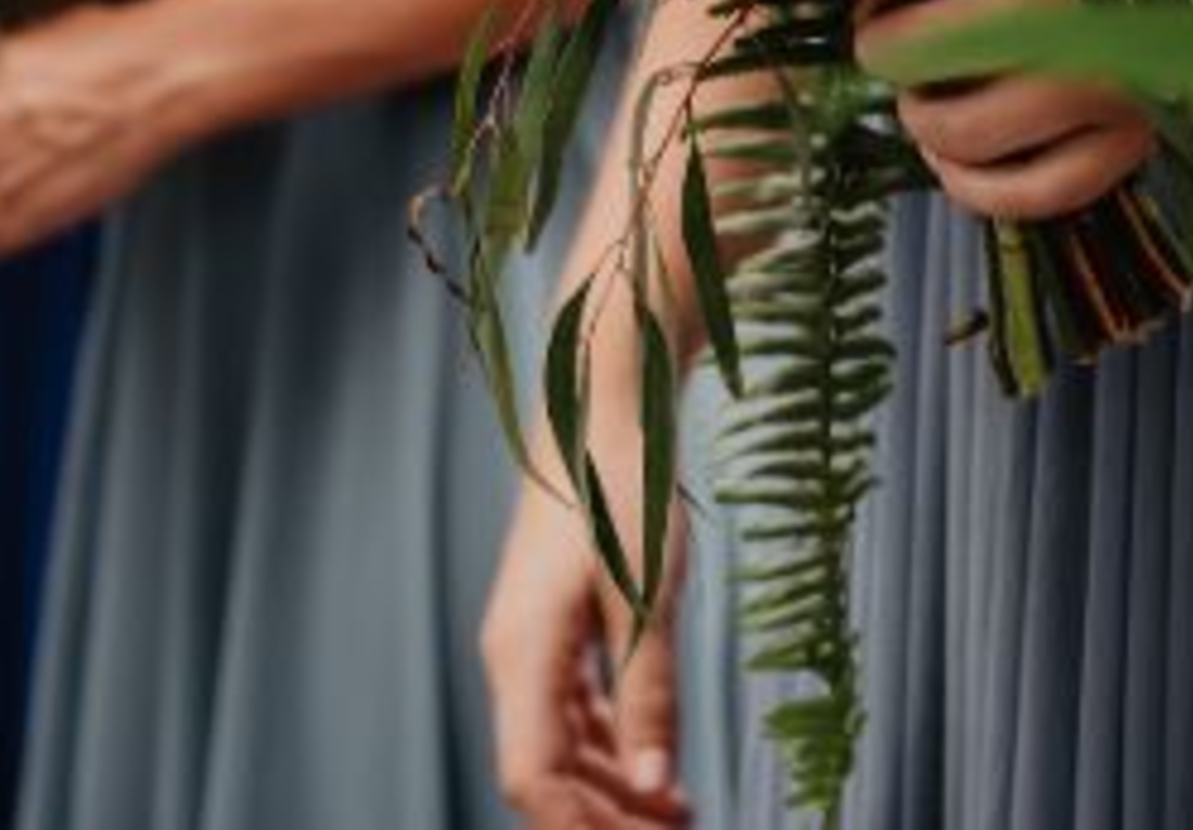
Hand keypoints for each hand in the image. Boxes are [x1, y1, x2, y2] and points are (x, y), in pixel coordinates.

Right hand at [483, 423, 692, 826]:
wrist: (601, 404)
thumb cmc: (625, 488)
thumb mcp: (650, 595)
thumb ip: (650, 697)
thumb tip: (657, 792)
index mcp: (523, 654)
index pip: (535, 780)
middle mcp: (513, 656)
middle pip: (545, 774)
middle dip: (605, 818)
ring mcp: (529, 639)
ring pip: (560, 746)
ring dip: (612, 788)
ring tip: (679, 816)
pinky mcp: (551, 622)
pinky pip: (571, 709)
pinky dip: (611, 745)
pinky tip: (656, 763)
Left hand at [856, 0, 1153, 221]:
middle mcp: (1083, 1)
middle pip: (945, 45)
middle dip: (895, 55)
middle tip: (886, 53)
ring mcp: (1110, 77)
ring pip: (974, 130)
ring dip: (927, 125)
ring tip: (921, 108)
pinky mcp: (1127, 139)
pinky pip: (1031, 191)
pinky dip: (975, 187)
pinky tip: (953, 163)